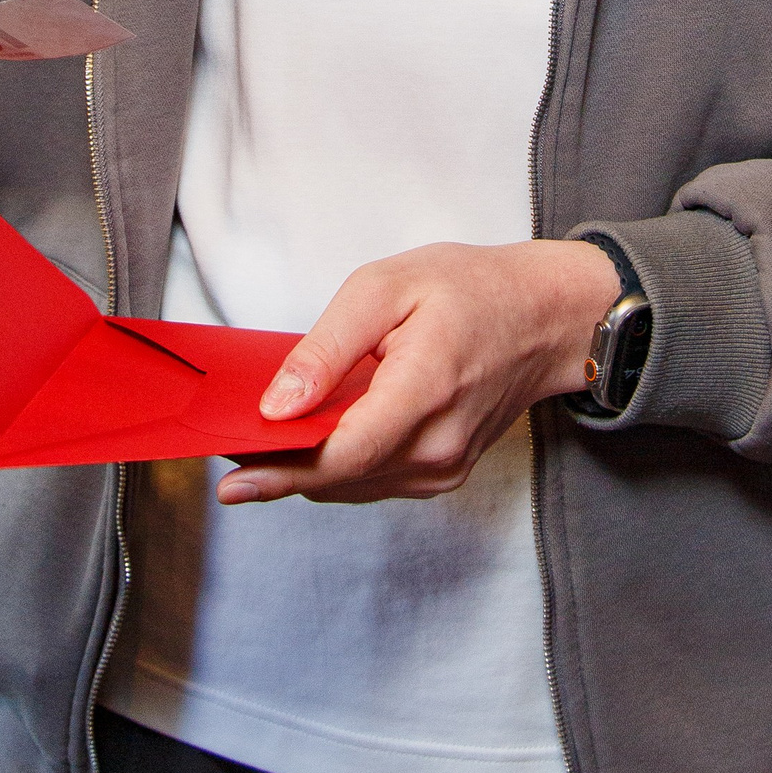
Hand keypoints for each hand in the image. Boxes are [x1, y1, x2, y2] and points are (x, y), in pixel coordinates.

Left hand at [215, 237, 622, 507]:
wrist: (544, 316)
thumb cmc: (470, 290)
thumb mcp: (387, 287)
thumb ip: (328, 347)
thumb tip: (278, 405)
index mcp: (425, 389)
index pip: (344, 454)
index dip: (282, 472)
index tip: (231, 480)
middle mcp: (439, 444)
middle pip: (341, 477)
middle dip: (279, 468)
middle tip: (227, 449)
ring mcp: (446, 467)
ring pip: (354, 485)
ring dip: (306, 469)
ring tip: (259, 443)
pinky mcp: (444, 473)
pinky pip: (376, 479)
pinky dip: (339, 465)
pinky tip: (312, 439)